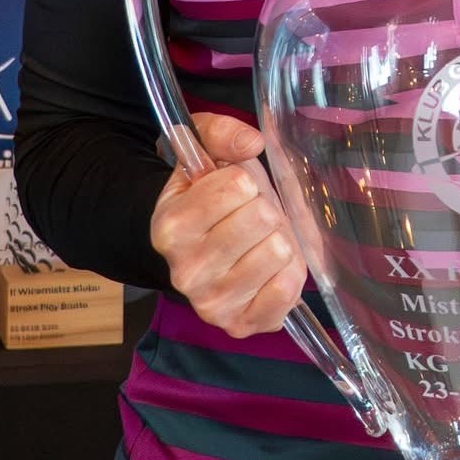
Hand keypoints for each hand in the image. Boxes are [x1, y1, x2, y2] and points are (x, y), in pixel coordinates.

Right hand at [150, 114, 306, 337]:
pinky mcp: (241, 325)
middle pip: (261, 217)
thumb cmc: (209, 199)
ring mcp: (212, 303)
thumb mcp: (205, 154)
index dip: (243, 182)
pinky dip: (288, 274)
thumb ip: (222, 134)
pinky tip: (269, 269)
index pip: (237, 186)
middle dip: (264, 209)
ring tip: (258, 242)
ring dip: (277, 239)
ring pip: (278, 251)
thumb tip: (251, 143)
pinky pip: (287, 291)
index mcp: (170, 226)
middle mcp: (185, 271)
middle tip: (249, 218)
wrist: (197, 251)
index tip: (231, 193)